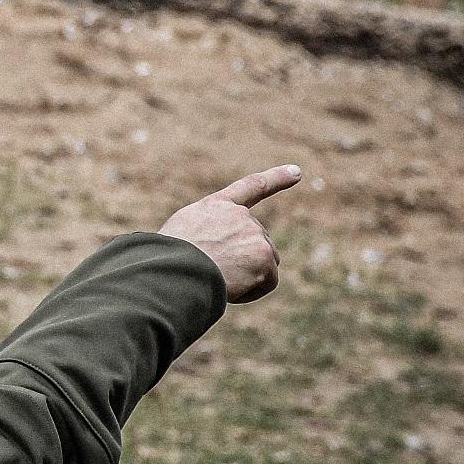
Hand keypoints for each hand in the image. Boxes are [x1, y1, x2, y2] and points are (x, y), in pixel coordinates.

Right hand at [158, 164, 301, 303]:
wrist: (174, 268)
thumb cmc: (167, 259)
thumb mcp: (181, 235)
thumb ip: (208, 234)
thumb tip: (224, 256)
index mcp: (216, 206)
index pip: (251, 187)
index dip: (276, 178)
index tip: (296, 172)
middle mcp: (240, 216)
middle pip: (255, 244)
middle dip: (241, 261)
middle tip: (210, 270)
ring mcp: (254, 235)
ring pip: (262, 265)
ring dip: (245, 276)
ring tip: (216, 278)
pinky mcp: (264, 256)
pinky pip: (266, 283)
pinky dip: (251, 291)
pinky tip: (230, 288)